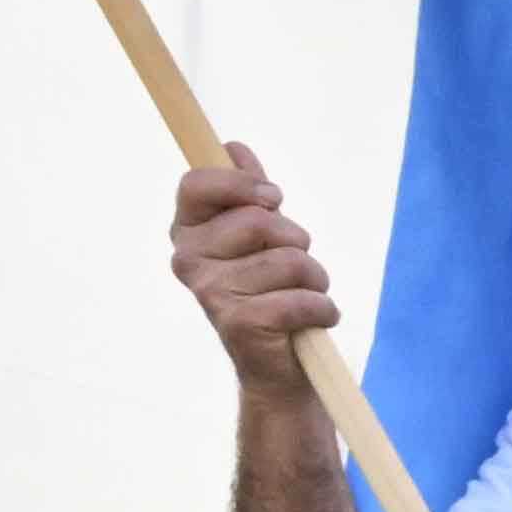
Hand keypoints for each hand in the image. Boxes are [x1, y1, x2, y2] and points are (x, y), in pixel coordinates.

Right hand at [168, 149, 337, 357]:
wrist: (278, 363)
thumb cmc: (270, 288)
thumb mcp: (261, 234)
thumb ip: (247, 190)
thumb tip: (233, 148)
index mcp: (188, 231)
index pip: (197, 184)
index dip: (242, 184)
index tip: (273, 198)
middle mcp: (188, 260)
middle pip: (259, 220)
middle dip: (296, 241)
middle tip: (292, 266)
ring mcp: (209, 292)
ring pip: (290, 260)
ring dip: (315, 279)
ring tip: (302, 294)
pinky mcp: (237, 322)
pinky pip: (302, 299)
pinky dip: (323, 309)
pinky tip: (312, 320)